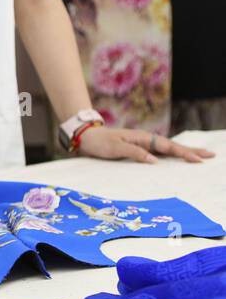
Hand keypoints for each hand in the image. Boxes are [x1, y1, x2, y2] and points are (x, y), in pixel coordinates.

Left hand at [77, 126, 215, 165]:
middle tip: (211, 155)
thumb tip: (156, 161)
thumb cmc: (100, 143)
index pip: (168, 147)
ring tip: (201, 156)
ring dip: (184, 152)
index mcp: (143, 138)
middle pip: (173, 146)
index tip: (198, 159)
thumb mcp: (116, 148)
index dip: (183, 153)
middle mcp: (146, 140)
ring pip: (169, 149)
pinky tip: (179, 158)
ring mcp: (144, 144)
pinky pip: (160, 152)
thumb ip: (135, 153)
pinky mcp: (140, 149)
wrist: (87, 137)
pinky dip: (172, 155)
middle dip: (191, 151)